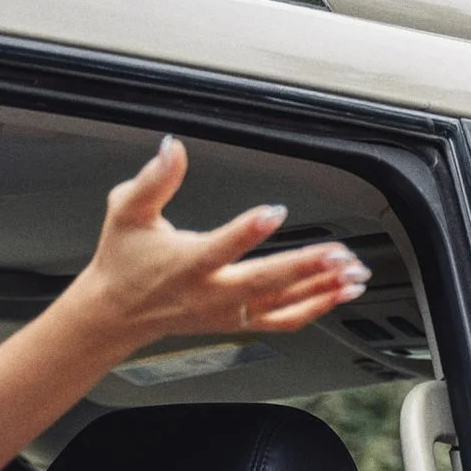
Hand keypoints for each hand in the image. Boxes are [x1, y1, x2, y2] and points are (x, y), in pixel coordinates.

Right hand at [65, 138, 369, 351]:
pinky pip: (283, 320)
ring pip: (282, 304)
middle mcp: (211, 293)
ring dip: (321, 289)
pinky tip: (338, 293)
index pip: (220, 248)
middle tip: (339, 254)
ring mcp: (229, 312)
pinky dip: (315, 308)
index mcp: (185, 264)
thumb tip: (172, 148)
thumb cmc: (124, 261)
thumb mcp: (126, 211)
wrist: (118, 312)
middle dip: (306, 268)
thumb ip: (152, 179)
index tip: (274, 211)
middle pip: (265, 282)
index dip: (247, 230)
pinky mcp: (240, 321)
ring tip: (352, 273)